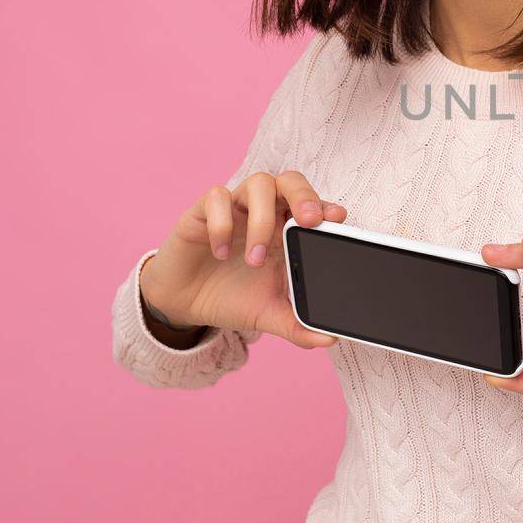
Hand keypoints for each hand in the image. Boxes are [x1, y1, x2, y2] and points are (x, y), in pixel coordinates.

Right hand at [140, 170, 346, 349]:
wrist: (185, 303)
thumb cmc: (232, 297)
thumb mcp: (267, 315)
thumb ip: (297, 325)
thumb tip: (329, 341)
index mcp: (287, 231)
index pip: (313, 205)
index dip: (327, 206)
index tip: (337, 218)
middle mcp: (265, 213)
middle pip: (290, 181)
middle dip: (304, 195)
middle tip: (308, 221)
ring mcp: (236, 209)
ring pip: (259, 183)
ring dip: (262, 219)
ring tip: (255, 259)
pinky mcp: (203, 212)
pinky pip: (216, 197)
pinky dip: (221, 223)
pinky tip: (220, 253)